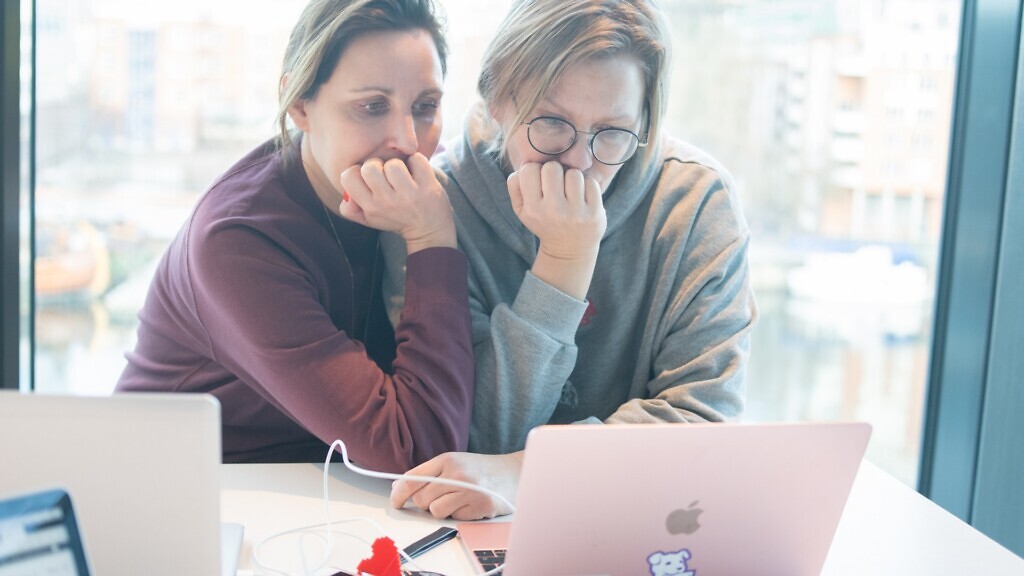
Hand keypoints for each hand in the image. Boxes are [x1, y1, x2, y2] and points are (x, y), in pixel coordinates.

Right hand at [338, 153, 455, 252]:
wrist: (429, 230)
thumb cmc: (396, 218)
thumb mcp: (369, 219)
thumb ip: (349, 208)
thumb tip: (346, 194)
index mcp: (370, 207)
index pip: (348, 177)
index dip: (357, 171)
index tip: (368, 178)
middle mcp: (388, 201)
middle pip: (370, 166)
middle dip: (377, 165)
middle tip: (386, 174)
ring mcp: (409, 194)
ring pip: (394, 163)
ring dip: (399, 165)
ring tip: (403, 175)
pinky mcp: (428, 186)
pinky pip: (417, 160)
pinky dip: (417, 162)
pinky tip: (417, 173)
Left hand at [389, 451, 522, 520]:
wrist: (515, 471)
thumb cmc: (481, 469)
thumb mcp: (455, 462)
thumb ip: (429, 474)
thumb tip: (399, 487)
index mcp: (447, 459)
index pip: (412, 478)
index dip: (399, 493)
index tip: (395, 502)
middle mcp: (457, 473)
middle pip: (421, 498)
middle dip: (425, 503)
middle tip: (440, 497)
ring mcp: (469, 490)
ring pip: (436, 511)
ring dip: (442, 510)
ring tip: (457, 500)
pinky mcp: (480, 506)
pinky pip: (455, 518)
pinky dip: (459, 515)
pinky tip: (470, 504)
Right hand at [508, 161, 605, 262]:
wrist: (569, 250)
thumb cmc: (544, 223)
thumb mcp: (521, 210)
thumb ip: (515, 186)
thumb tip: (524, 165)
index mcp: (533, 209)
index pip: (529, 169)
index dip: (535, 170)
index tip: (540, 181)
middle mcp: (553, 211)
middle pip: (552, 167)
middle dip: (555, 171)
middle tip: (557, 184)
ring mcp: (576, 212)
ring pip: (573, 173)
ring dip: (572, 178)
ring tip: (571, 191)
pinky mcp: (595, 212)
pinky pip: (591, 182)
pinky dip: (588, 185)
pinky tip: (583, 196)